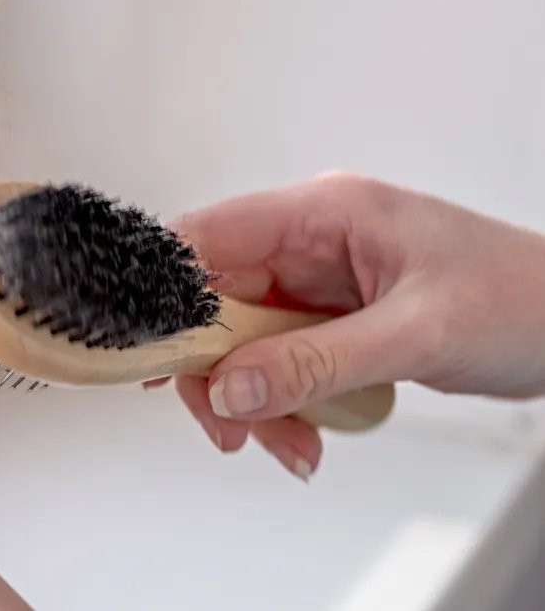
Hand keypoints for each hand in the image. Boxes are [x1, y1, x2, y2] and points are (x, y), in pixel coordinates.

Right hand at [163, 172, 544, 478]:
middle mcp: (313, 240)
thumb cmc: (525, 300)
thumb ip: (316, 361)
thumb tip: (232, 387)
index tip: (150, 356)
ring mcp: (324, 280)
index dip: (166, 294)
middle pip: (217, 300)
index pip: (208, 236)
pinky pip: (282, 360)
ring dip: (254, 398)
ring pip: (245, 339)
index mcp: (324, 211)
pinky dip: (285, 402)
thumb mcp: (417, 335)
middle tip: (231, 430)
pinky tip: (308, 435)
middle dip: (218, 371)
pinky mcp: (337, 319)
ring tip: (290, 446)